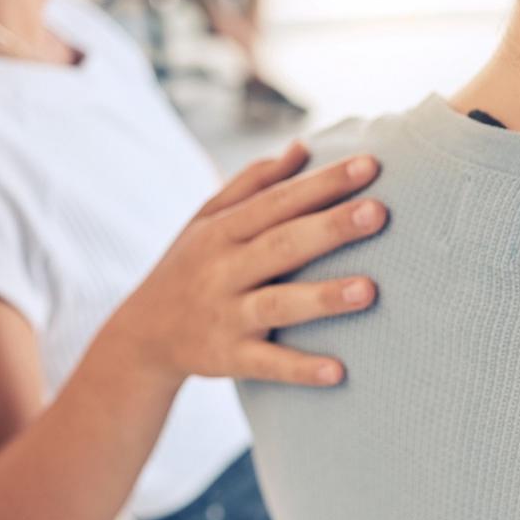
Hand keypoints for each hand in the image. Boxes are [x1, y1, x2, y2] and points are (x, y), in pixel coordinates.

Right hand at [105, 142, 386, 387]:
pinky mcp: (229, 358)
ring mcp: (227, 315)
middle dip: (330, 227)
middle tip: (379, 211)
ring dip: (323, 298)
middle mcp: (224, 269)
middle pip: (282, 244)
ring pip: (278, 305)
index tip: (371, 164)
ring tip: (370, 290)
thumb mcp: (207, 220)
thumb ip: (254, 183)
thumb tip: (302, 147)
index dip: (323, 182)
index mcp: (224, 230)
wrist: (140, 337)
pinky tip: (338, 372)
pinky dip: (300, 369)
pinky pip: (267, 365)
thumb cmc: (190, 267)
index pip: (279, 200)